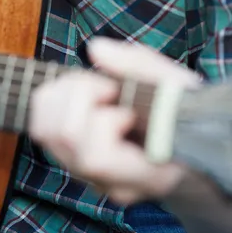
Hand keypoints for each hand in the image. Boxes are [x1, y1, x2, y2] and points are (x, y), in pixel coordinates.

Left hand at [28, 37, 200, 204]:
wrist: (187, 153)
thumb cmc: (189, 121)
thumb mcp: (180, 88)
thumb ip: (141, 67)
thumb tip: (96, 49)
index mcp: (149, 174)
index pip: (96, 157)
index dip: (101, 120)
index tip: (120, 98)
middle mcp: (111, 183)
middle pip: (64, 139)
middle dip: (79, 96)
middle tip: (105, 85)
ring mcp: (88, 177)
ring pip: (44, 132)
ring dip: (63, 94)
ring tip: (93, 86)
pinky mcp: (72, 163)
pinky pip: (43, 129)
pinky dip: (55, 101)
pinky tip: (80, 94)